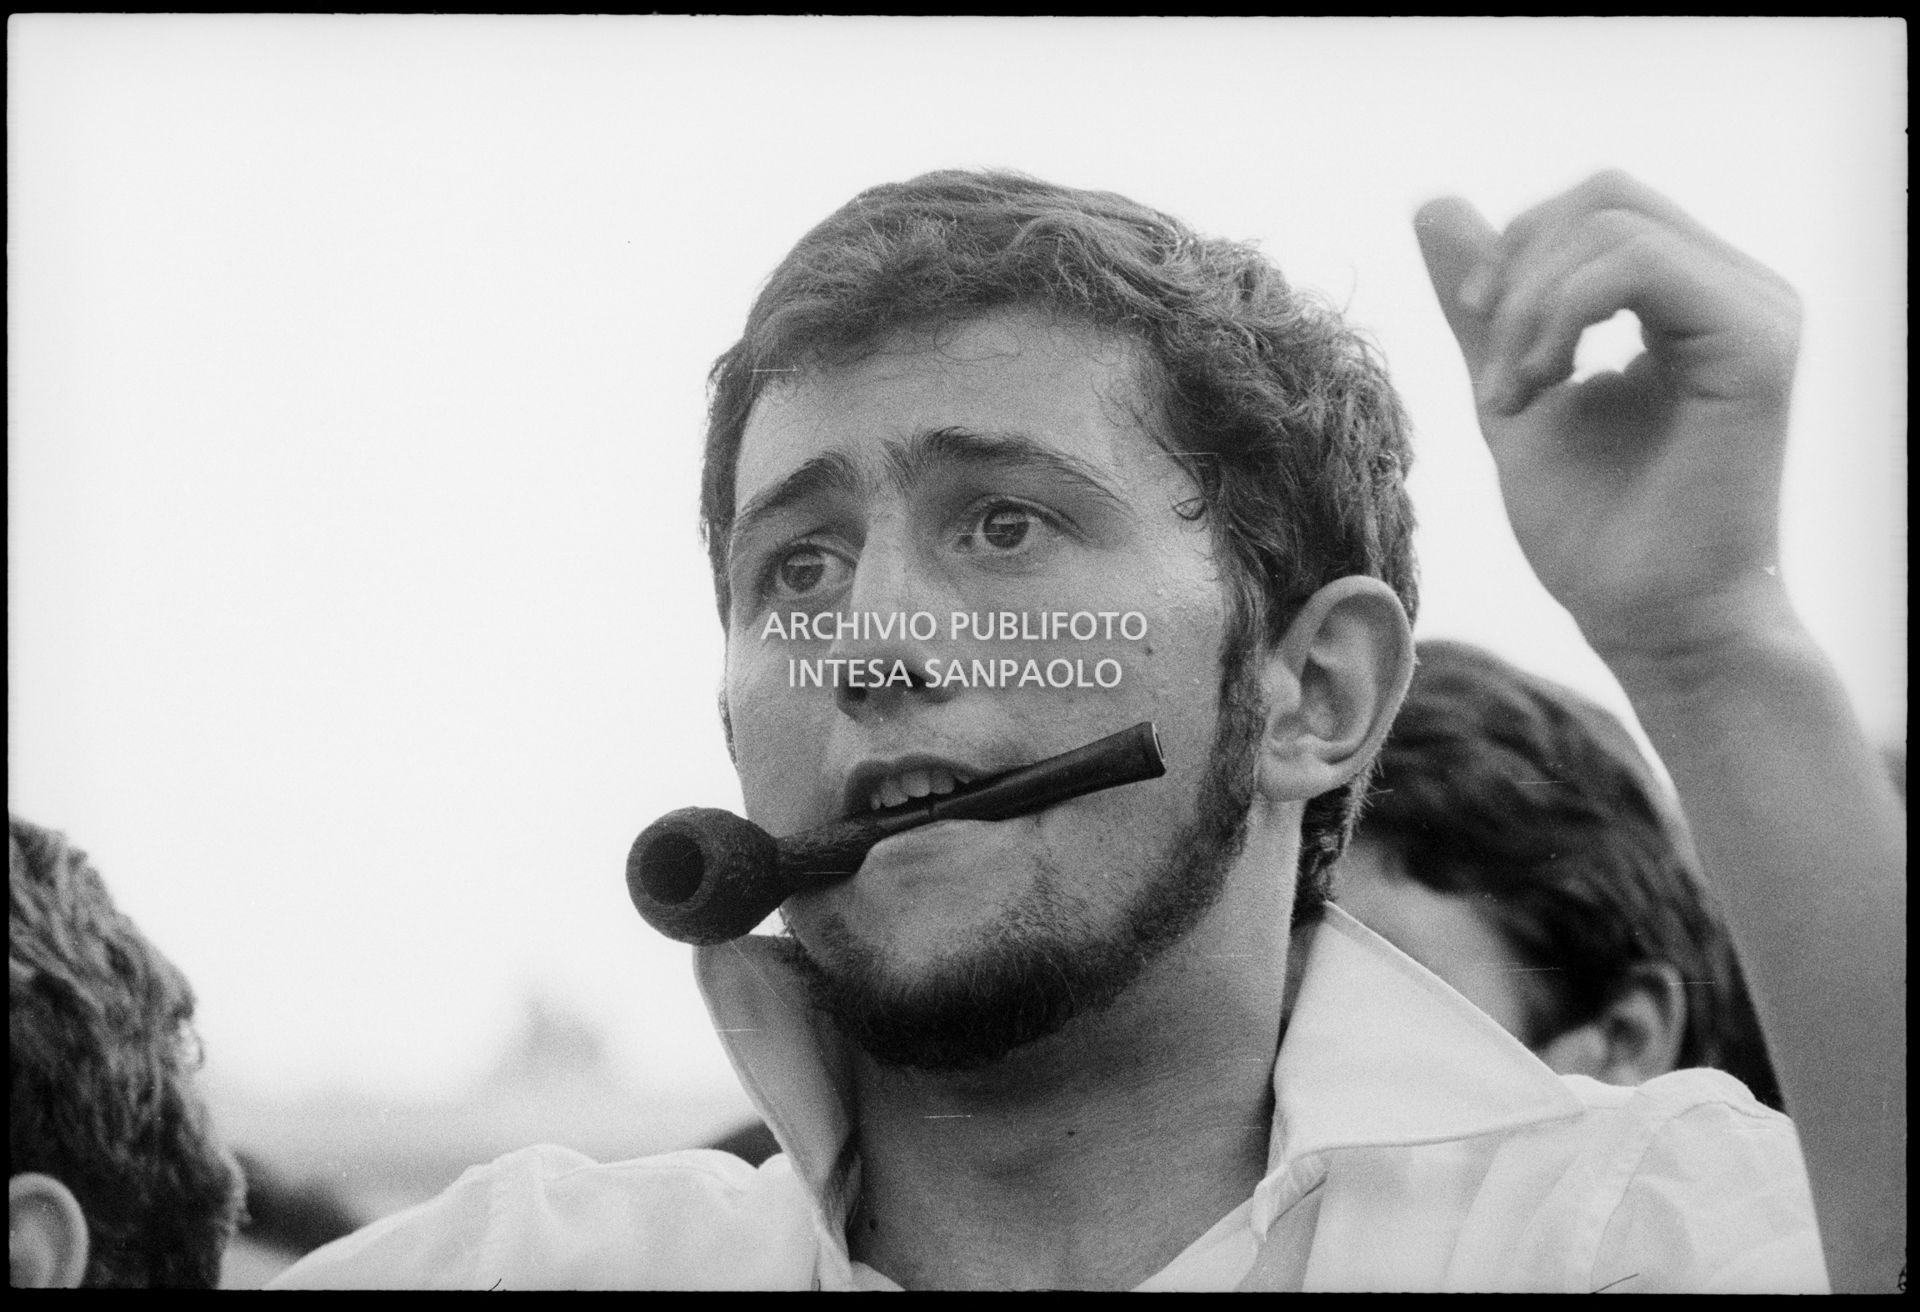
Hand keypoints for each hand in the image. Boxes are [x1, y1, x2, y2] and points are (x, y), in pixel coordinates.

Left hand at [1414, 171, 1801, 662]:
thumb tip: (1434, 202)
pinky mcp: (1757, 343)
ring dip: (1530, 308)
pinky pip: (1640, 265)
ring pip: (1614, 224)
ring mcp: (1755, 311)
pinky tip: (1544, 386)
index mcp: (1691, 300)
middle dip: (1517, 271)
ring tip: (1517, 396)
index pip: (1597, 208)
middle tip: (1493, 371)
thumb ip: (1486, 303)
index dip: (1515, 247)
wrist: (1648, 623)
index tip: (1479, 335)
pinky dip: (1562, 314)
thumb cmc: (1594, 531)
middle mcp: (1736, 291)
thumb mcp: (1513, 390)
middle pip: (1603, 196)